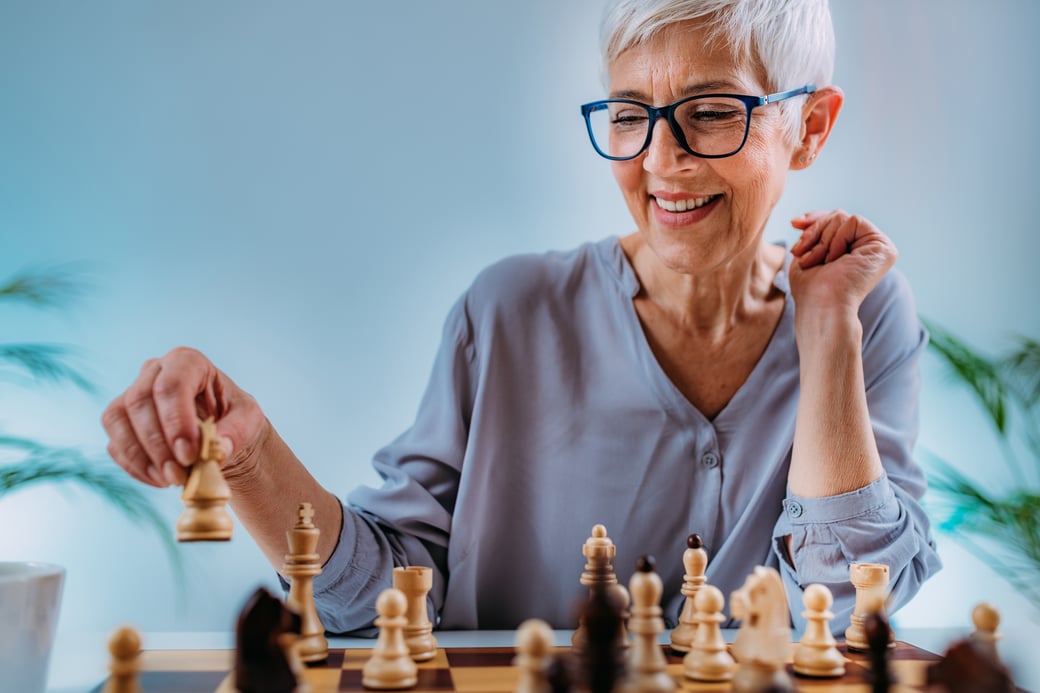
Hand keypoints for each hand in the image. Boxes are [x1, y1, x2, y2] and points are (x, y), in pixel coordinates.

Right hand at [101, 347, 266, 487]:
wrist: (221, 436)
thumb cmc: (236, 420)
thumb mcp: (249, 421)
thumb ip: (236, 432)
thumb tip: (218, 449)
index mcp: (188, 362)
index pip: (172, 384)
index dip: (176, 420)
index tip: (189, 454)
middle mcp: (155, 371)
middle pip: (139, 400)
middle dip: (157, 443)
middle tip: (179, 474)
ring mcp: (132, 394)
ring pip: (117, 419)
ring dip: (141, 456)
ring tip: (170, 480)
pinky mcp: (121, 423)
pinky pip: (115, 443)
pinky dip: (135, 467)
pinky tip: (161, 480)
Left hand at [788, 210, 897, 314]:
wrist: (822, 305)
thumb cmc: (811, 289)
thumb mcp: (805, 255)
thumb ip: (810, 236)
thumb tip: (799, 221)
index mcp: (852, 250)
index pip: (834, 221)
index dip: (814, 219)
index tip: (794, 223)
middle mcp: (867, 248)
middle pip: (837, 216)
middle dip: (814, 232)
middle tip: (802, 254)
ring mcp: (878, 248)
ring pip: (842, 217)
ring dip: (822, 240)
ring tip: (819, 263)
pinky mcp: (884, 247)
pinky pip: (853, 221)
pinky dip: (836, 239)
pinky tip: (835, 260)